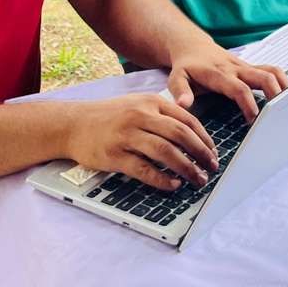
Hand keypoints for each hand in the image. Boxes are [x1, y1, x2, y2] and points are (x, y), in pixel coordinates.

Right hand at [63, 93, 218, 189]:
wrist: (74, 124)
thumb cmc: (110, 116)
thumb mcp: (138, 104)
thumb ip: (162, 114)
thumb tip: (192, 134)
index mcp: (151, 102)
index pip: (187, 120)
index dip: (204, 138)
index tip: (213, 152)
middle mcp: (141, 116)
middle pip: (180, 135)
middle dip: (201, 153)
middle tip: (212, 168)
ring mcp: (127, 135)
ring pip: (166, 152)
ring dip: (186, 168)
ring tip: (197, 179)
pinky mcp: (115, 155)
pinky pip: (144, 169)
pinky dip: (162, 179)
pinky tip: (173, 184)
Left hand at [167, 44, 287, 122]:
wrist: (192, 46)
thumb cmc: (186, 66)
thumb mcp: (176, 78)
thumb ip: (180, 92)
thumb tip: (184, 105)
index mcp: (219, 74)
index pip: (239, 88)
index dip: (248, 103)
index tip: (253, 119)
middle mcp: (236, 69)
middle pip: (263, 77)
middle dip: (275, 94)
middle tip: (279, 114)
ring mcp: (245, 67)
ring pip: (271, 71)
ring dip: (283, 86)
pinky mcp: (250, 67)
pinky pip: (271, 70)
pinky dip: (281, 80)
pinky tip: (286, 95)